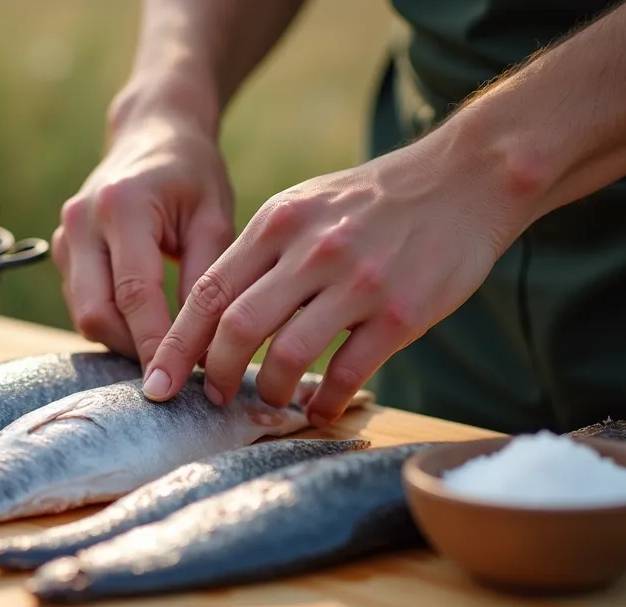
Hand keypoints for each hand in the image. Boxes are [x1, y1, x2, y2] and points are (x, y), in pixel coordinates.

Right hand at [52, 115, 236, 366]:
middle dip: (133, 350)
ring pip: (84, 314)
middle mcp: (81, 221)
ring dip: (123, 340)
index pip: (133, 294)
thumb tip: (198, 349)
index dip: (153, 345)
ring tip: (167, 350)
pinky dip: (113, 323)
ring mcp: (64, 236)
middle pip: (95, 313)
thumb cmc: (192, 175)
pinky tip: (147, 328)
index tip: (175, 384)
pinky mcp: (61, 250)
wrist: (152, 133)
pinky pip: (82, 302)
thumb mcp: (213, 219)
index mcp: (121, 206)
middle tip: (176, 372)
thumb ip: (205, 280)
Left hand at [139, 137, 539, 425]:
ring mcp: (358, 282)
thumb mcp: (305, 205)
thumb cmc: (375, 200)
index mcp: (278, 222)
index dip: (178, 342)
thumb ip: (262, 251)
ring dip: (270, 390)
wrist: (466, 178)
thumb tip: (216, 310)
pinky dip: (326, 400)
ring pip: (289, 354)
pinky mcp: (402, 312)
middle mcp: (311, 250)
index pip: (209, 290)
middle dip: (215, 373)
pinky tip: (319, 409)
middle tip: (213, 397)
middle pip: (237, 325)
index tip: (158, 379)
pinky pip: (349, 371)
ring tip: (268, 403)